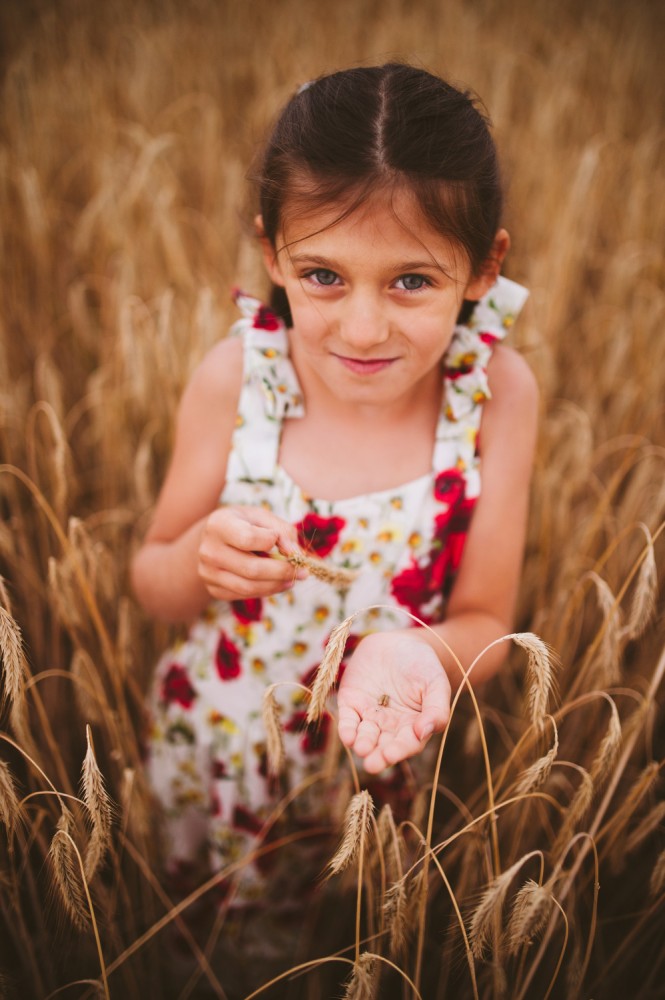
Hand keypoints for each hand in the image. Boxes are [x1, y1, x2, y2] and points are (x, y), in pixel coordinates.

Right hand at [198, 506, 304, 600]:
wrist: (213, 539)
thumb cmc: (243, 523)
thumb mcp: (261, 517)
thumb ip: (282, 531)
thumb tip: (295, 554)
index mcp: (218, 525)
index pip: (248, 539)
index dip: (272, 540)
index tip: (281, 540)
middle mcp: (208, 550)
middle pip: (251, 569)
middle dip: (282, 571)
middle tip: (303, 571)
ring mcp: (207, 573)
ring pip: (248, 587)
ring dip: (276, 585)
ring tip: (292, 579)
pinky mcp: (213, 589)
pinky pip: (243, 595)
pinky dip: (265, 591)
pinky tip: (277, 584)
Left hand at [337, 631, 449, 773]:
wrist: (400, 642)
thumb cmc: (423, 666)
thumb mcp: (436, 684)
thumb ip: (436, 709)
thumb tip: (424, 732)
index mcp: (413, 726)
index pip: (407, 744)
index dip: (400, 750)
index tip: (392, 754)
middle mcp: (390, 727)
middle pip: (383, 746)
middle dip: (377, 756)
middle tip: (373, 763)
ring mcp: (370, 716)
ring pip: (364, 736)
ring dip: (362, 744)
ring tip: (362, 748)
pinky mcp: (352, 703)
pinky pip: (348, 720)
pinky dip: (346, 728)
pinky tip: (348, 736)